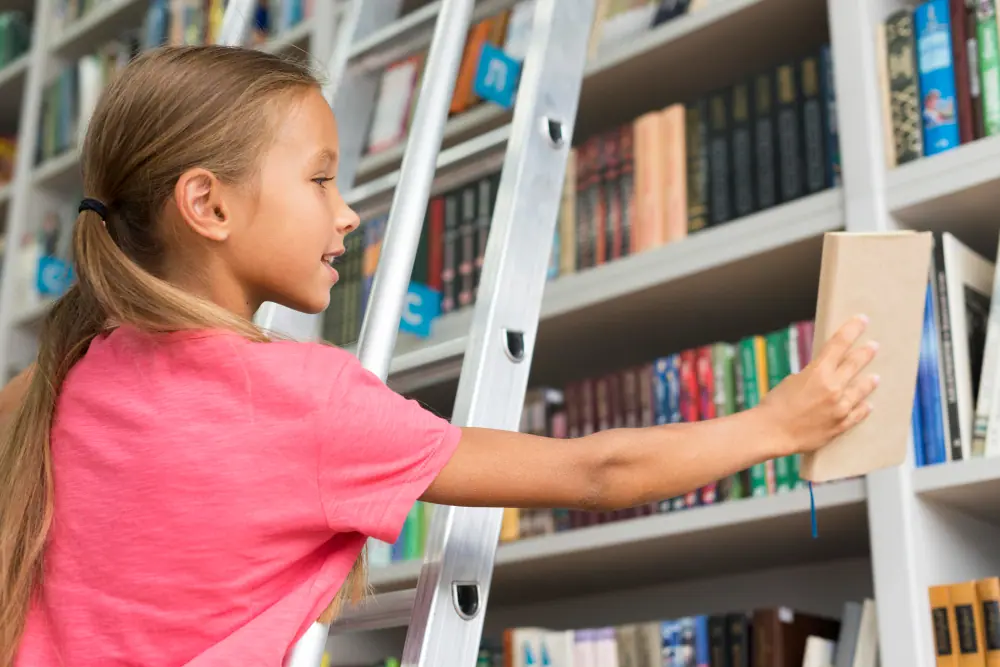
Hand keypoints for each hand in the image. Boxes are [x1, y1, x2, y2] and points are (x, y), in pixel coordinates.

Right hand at [759, 315, 878, 455]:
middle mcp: (833, 388)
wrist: (771, 432)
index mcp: (818, 372)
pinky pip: (857, 414)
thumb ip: (813, 375)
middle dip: (865, 352)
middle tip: (874, 346)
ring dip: (869, 381)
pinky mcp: (840, 425)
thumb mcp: (793, 380)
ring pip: (861, 390)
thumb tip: (826, 374)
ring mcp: (839, 408)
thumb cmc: (775, 405)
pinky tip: (868, 405)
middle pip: (855, 364)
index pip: (840, 344)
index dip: (852, 329)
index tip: (862, 319)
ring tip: (875, 377)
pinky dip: (863, 408)